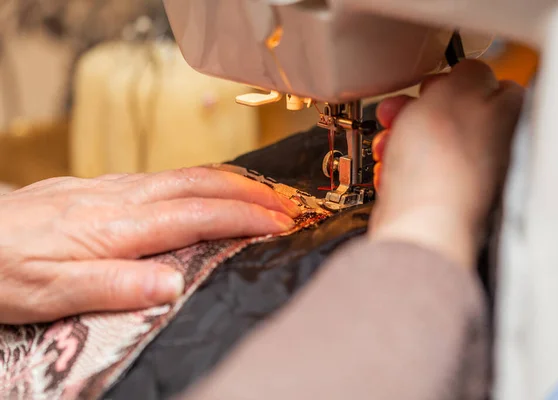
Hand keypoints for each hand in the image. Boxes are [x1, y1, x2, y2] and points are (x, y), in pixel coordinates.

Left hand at [0, 167, 299, 323]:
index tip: (279, 221)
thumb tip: (173, 283)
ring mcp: (108, 188)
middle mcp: (119, 198)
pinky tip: (196, 187)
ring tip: (254, 188)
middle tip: (282, 200)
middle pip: (198, 184)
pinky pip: (159, 176)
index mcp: (117, 226)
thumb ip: (116, 286)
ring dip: (224, 181)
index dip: (243, 217)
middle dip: (247, 190)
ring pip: (180, 174)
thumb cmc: (1, 268)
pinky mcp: (95, 187)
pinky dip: (193, 179)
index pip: (197, 216)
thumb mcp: (53, 292)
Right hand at [370, 60, 523, 267]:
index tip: (433, 83)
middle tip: (399, 110)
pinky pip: (413, 170)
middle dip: (416, 109)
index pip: (492, 86)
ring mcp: (462, 176)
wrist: (419, 224)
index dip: (455, 80)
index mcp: (505, 120)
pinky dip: (396, 166)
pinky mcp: (435, 197)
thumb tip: (468, 73)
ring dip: (400, 136)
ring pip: (426, 142)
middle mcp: (489, 150)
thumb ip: (467, 72)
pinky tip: (389, 168)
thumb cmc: (440, 163)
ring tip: (388, 141)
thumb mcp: (454, 91)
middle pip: (450, 114)